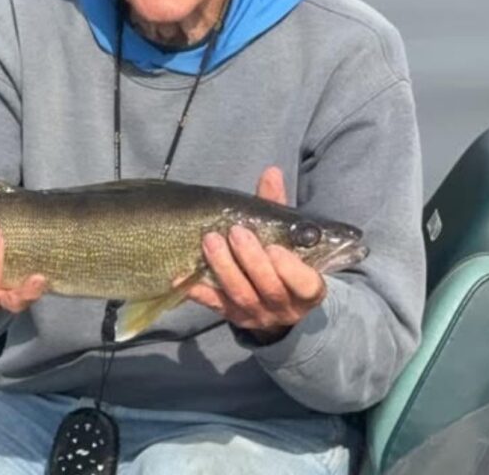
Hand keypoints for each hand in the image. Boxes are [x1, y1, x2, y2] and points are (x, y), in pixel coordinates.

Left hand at [186, 167, 325, 338]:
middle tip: (235, 232)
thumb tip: (271, 172)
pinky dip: (197, 291)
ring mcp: (257, 314)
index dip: (290, 270)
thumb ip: (277, 206)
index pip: (306, 285)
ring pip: (241, 296)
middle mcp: (285, 307)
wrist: (275, 301)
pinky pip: (213, 305)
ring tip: (210, 241)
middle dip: (251, 261)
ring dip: (224, 269)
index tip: (273, 247)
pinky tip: (181, 275)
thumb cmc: (281, 258)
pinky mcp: (232, 316)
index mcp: (307, 288)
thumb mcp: (284, 234)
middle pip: (269, 289)